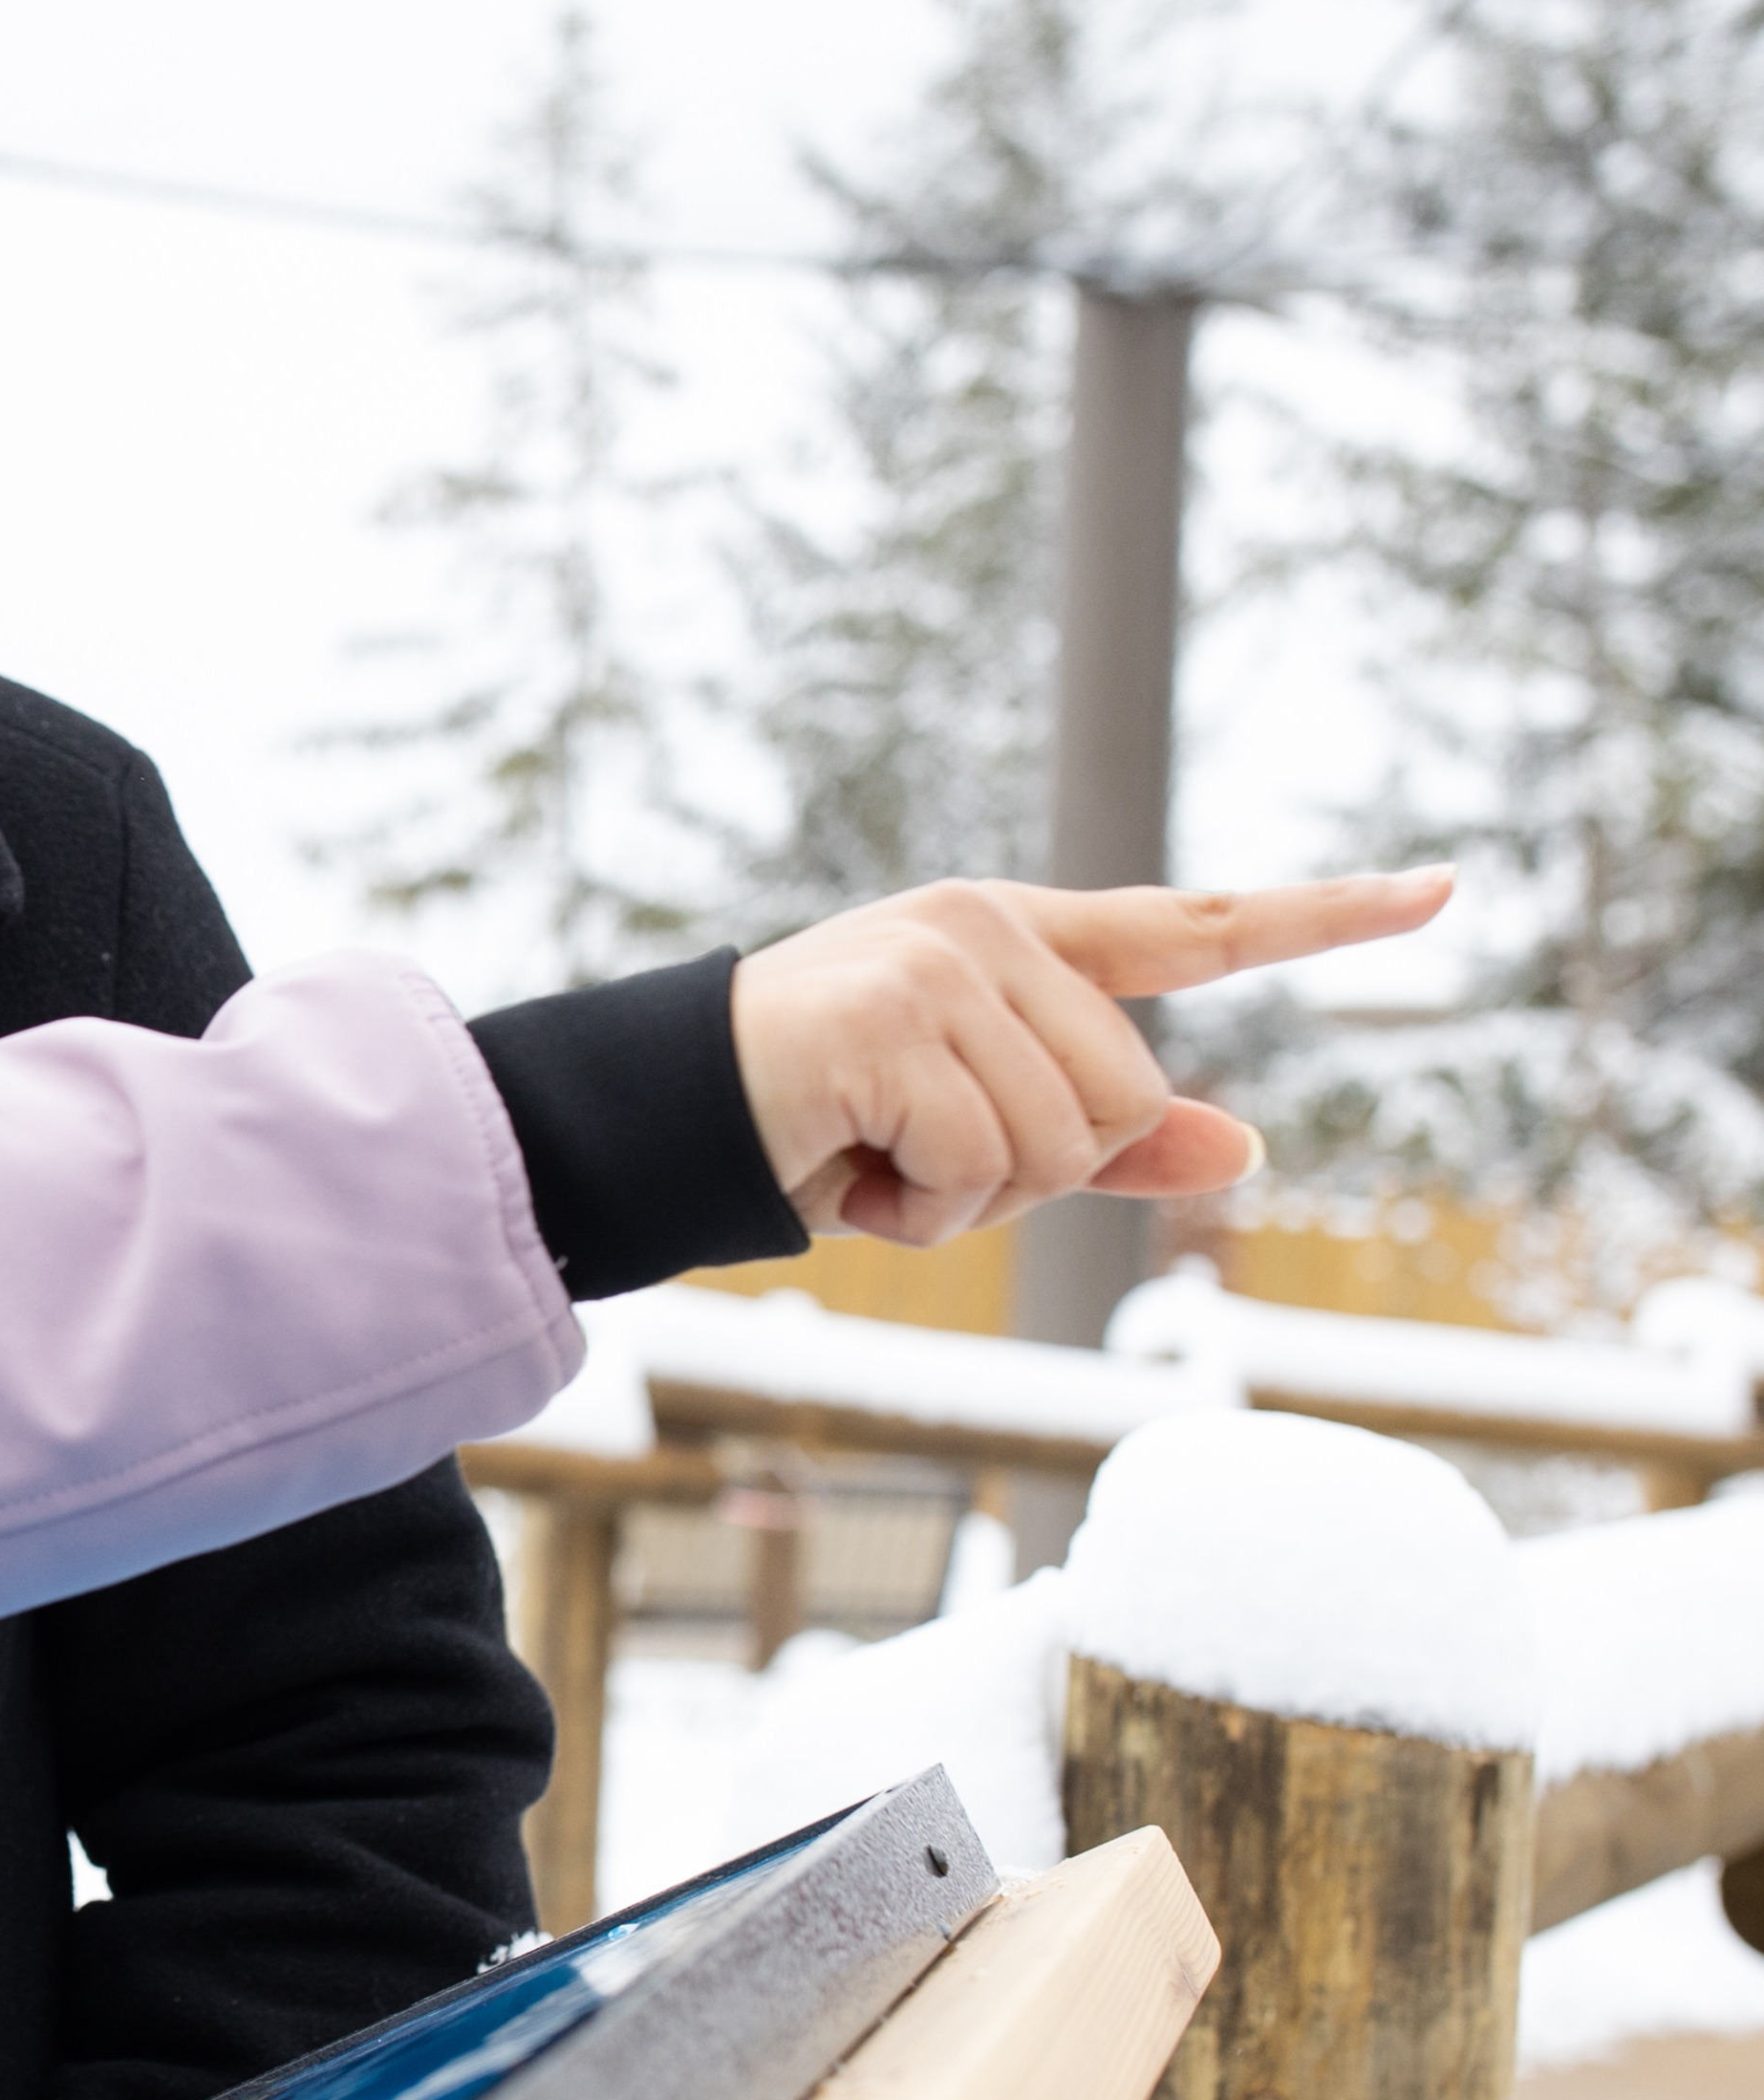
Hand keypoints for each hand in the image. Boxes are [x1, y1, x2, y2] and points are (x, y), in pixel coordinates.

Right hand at [731, 871, 1450, 1244]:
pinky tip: (846, 1171)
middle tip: (916, 1164)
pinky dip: (919, 1211)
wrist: (656, 1117)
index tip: (1443, 888)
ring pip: (1063, 1142)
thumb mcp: (975, 1132)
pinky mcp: (889, 1018)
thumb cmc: (813, 1121)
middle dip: (1032, 1174)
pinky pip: (983, 1164)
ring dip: (970, 1201)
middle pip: (1125, 1100)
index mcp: (1016, 935)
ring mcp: (937, 963)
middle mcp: (985, 929)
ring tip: (875, 1164)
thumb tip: (1250, 1147)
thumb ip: (1110, 1138)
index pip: (1196, 924)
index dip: (1326, 915)